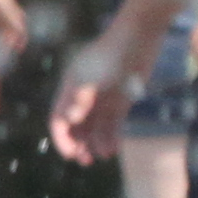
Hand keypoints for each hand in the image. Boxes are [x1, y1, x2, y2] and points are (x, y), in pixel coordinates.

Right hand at [46, 47, 127, 165]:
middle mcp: (84, 98)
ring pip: (94, 130)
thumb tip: (70, 118)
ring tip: (104, 155)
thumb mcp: (93, 74)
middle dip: (79, 146)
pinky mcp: (120, 101)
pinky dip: (111, 138)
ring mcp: (102, 100)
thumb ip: (81, 97)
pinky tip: (113, 148)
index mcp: (70, 91)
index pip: (59, 120)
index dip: (62, 139)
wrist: (138, 36)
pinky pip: (112, 125)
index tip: (70, 154)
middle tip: (86, 161)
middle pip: (75, 129)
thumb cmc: (112, 52)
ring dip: (96, 145)